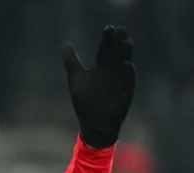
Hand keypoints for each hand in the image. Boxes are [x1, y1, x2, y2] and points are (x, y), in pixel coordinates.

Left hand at [60, 25, 135, 148]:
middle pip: (117, 53)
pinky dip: (129, 74)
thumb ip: (71, 60)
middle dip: (119, 42)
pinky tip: (128, 65)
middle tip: (120, 30)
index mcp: (101, 66)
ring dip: (126, 54)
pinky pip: (129, 82)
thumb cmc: (85, 100)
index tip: (110, 27)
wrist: (93, 122)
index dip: (108, 39)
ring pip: (125, 63)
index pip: (106, 48)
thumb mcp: (76, 78)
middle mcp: (113, 71)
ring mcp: (121, 81)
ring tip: (126, 43)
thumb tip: (64, 44)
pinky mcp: (127, 92)